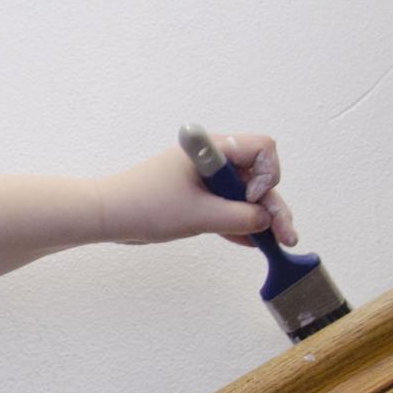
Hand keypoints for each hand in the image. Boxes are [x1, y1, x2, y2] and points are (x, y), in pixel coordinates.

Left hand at [95, 132, 296, 247]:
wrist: (107, 216)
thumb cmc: (144, 206)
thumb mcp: (200, 215)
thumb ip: (239, 218)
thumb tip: (266, 220)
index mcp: (211, 151)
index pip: (262, 148)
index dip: (267, 174)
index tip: (251, 197)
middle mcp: (211, 162)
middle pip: (257, 177)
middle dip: (273, 205)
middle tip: (285, 235)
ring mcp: (204, 180)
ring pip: (244, 196)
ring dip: (261, 218)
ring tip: (277, 245)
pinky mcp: (196, 198)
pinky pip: (227, 208)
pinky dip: (240, 224)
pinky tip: (255, 244)